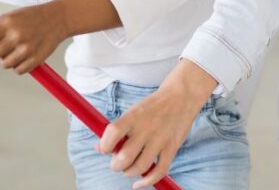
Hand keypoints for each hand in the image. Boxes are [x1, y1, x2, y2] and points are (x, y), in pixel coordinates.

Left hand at [0, 2, 68, 74]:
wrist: (57, 19)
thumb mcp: (9, 17)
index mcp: (7, 23)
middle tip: (6, 43)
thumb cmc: (31, 17)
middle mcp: (16, 36)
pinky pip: (18, 70)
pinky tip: (24, 55)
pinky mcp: (36, 59)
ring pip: (5, 64)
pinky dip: (19, 66)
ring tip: (16, 48)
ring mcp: (27, 49)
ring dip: (7, 59)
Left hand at [97, 59, 216, 187]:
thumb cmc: (152, 107)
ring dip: (129, 173)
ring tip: (127, 169)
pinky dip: (147, 181)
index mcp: (133, 117)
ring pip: (140, 166)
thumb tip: (98, 148)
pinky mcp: (172, 148)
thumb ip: (117, 130)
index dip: (105, 146)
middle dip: (116, 165)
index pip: (113, 133)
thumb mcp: (132, 112)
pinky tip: (139, 183)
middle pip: (125, 156)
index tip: (104, 150)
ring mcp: (160, 139)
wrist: (180, 97)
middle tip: (116, 163)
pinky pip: (159, 171)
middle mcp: (146, 129)